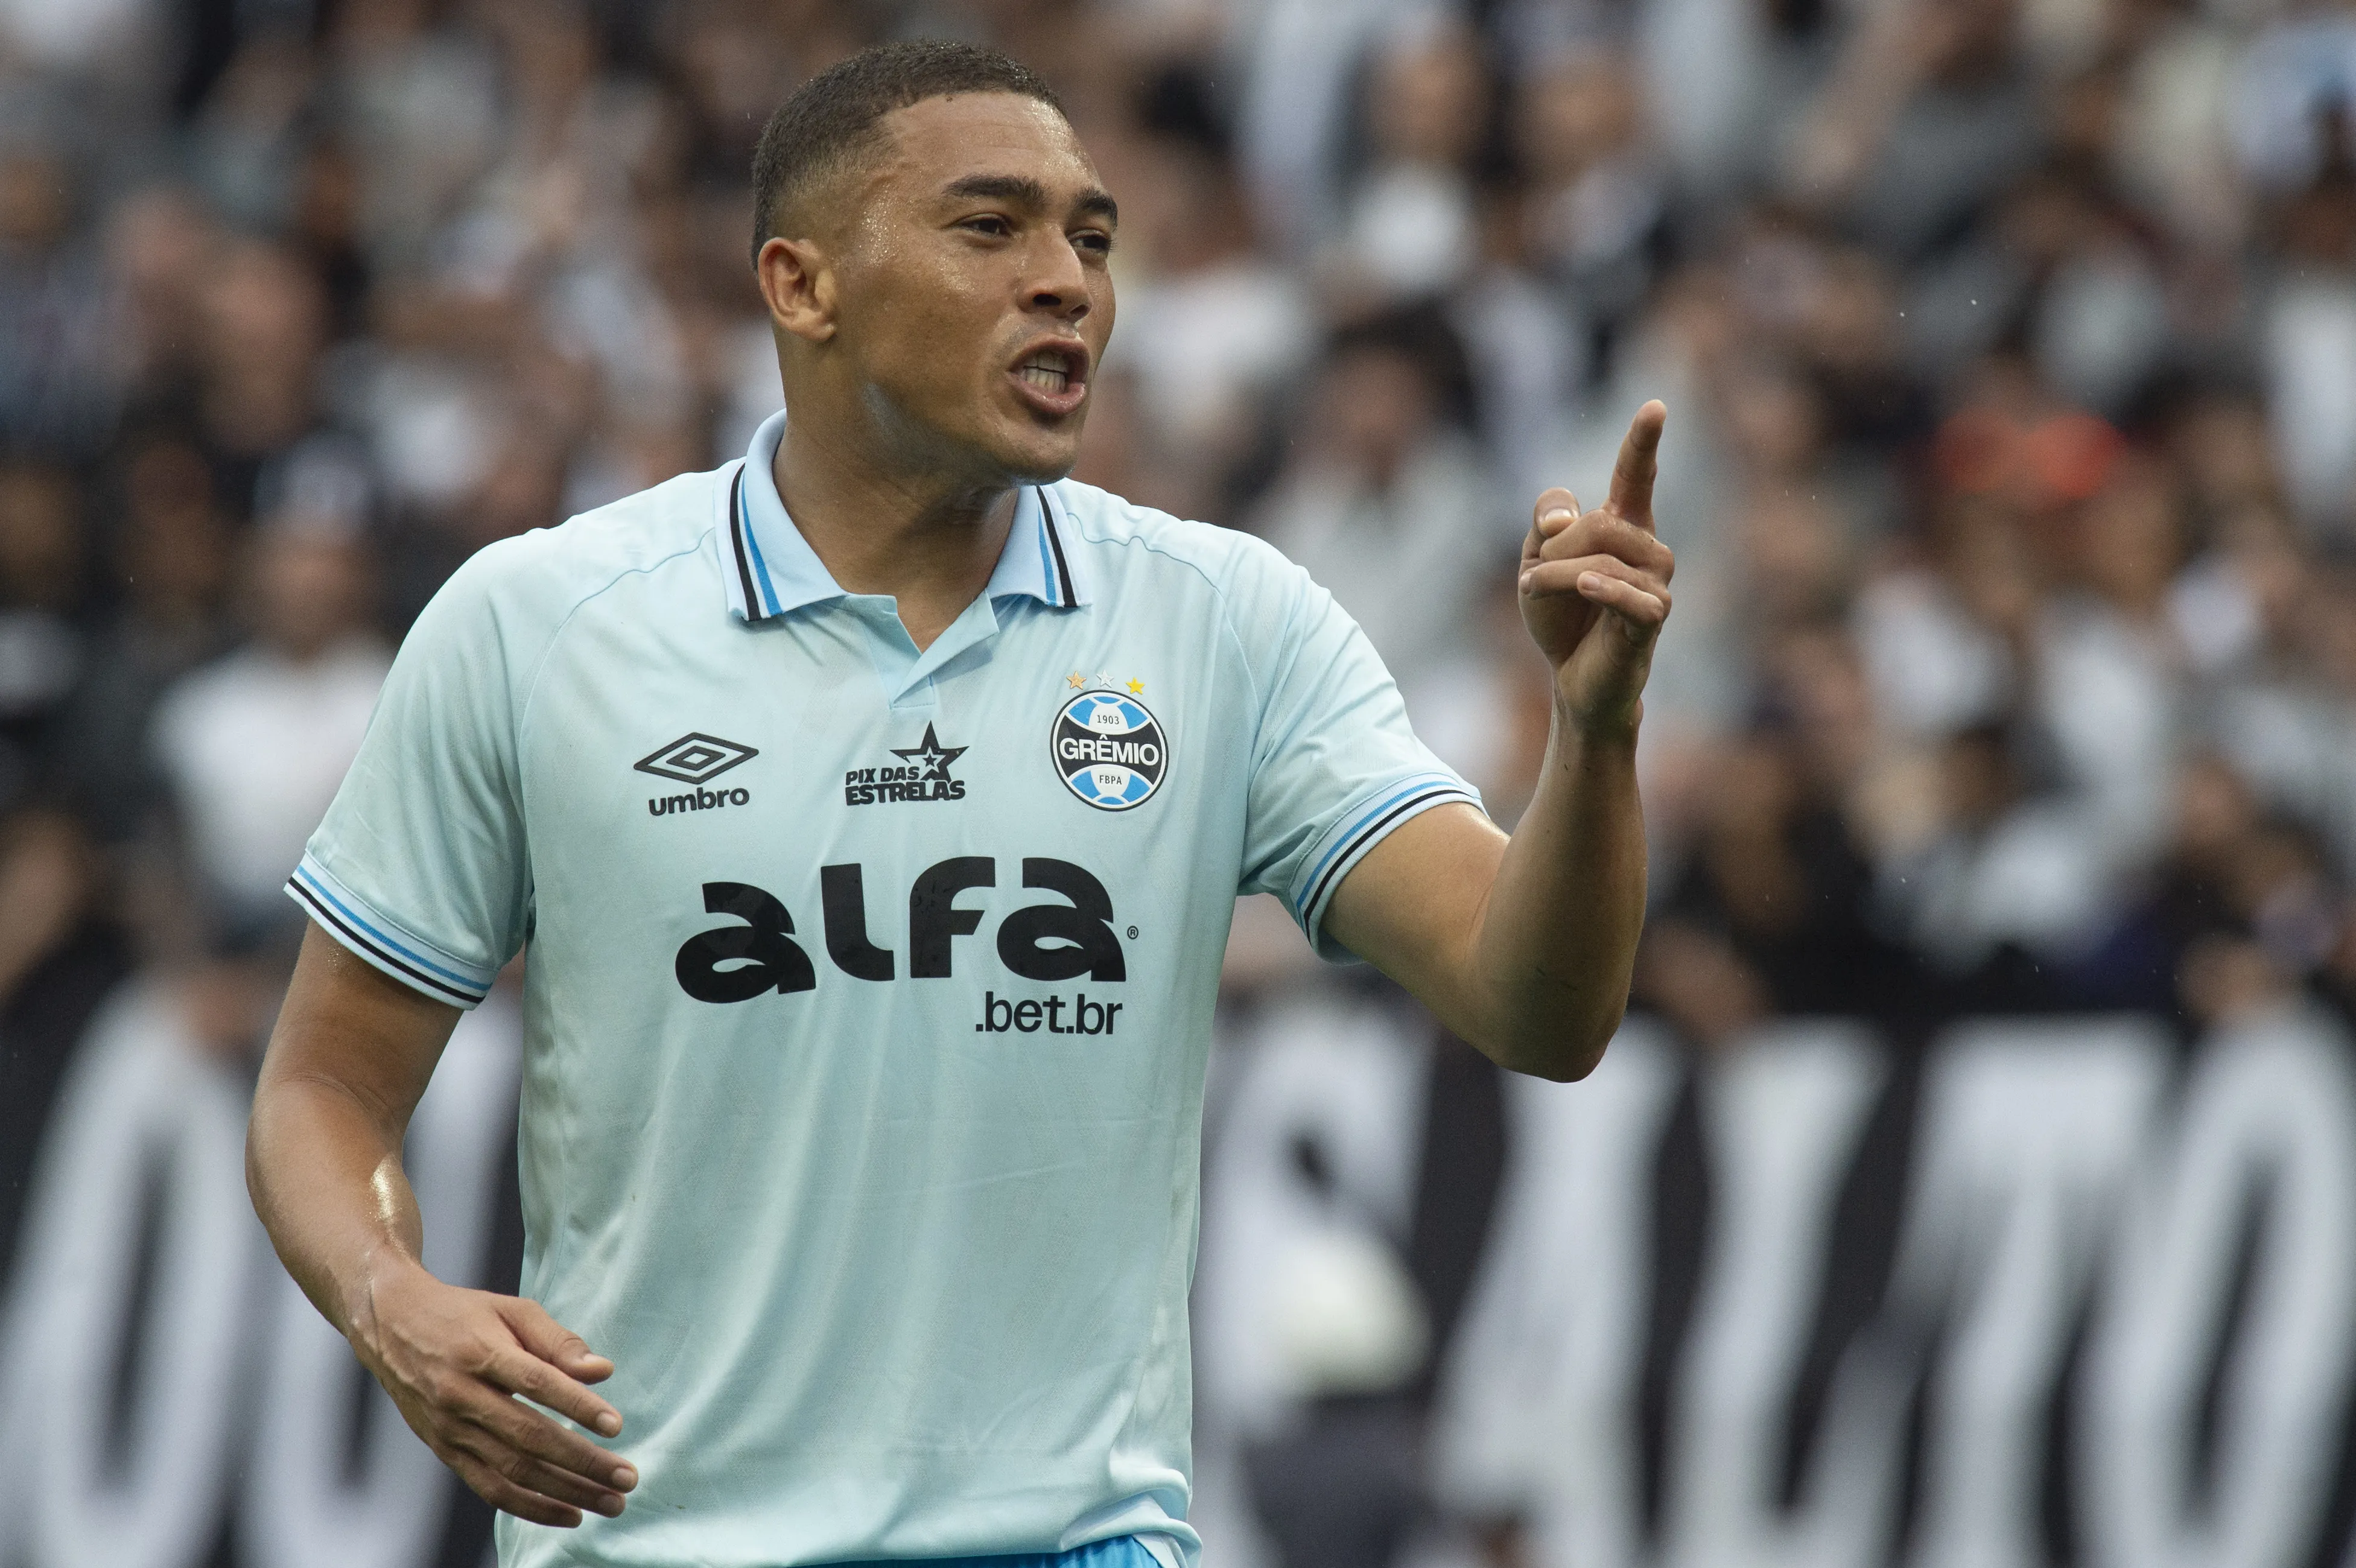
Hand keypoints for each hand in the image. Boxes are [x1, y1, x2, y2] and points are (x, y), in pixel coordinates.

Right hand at [353, 1259, 636, 1526]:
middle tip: (626, 1478)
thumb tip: (603, 1371)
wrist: (390, 1325)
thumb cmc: (462, 1314)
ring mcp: (449, 1429)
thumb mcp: (512, 1310)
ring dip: (564, 1493)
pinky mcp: (443, 1450)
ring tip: (609, 1503)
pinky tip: (568, 1513)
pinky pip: (489, 1488)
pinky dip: (530, 1506)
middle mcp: (460, 1395)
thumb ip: (558, 1341)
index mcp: (479, 1353)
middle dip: (582, 1463)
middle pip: (528, 1437)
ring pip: (511, 1471)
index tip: (615, 1425)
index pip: (535, 1383)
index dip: (576, 1405)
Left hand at [1519, 401, 1674, 736]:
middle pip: (1601, 521)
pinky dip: (1601, 589)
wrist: (1572, 678)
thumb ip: (1545, 523)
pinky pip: (1633, 595)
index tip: (1655, 406)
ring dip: (1557, 575)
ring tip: (1535, 593)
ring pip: (1604, 557)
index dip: (1643, 443)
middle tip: (1531, 578)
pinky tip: (1584, 586)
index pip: (1635, 476)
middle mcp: (1648, 549)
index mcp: (1622, 527)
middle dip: (1554, 547)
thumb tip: (1570, 515)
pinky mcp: (1652, 621)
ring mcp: (1655, 585)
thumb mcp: (1535, 560)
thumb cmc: (1561, 616)